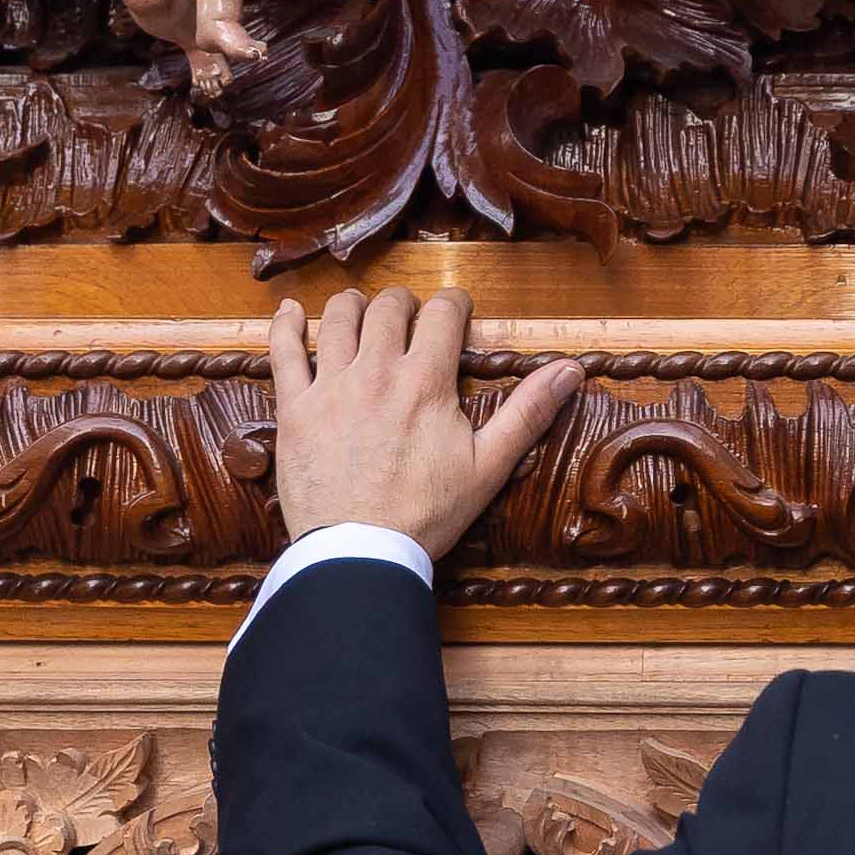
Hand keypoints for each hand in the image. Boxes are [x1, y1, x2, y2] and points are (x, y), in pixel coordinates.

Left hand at [268, 288, 587, 558]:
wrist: (359, 551)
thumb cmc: (426, 514)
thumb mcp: (489, 467)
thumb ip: (529, 413)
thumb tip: (571, 370)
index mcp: (427, 382)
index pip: (443, 315)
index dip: (454, 304)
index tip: (456, 309)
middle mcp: (377, 372)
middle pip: (389, 309)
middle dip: (404, 303)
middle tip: (410, 315)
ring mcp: (330, 387)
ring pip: (338, 320)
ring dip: (353, 305)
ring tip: (360, 308)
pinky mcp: (294, 409)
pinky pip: (283, 352)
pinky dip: (286, 325)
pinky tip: (292, 312)